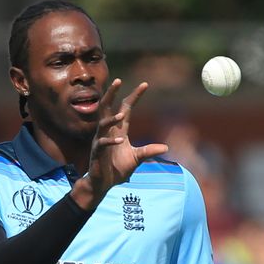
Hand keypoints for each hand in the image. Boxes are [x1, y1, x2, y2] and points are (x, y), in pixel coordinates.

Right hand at [81, 79, 167, 206]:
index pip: (126, 108)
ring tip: (121, 115)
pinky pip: (103, 143)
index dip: (134, 96)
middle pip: (107, 107)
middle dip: (112, 94)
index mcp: (119, 130)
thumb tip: (166, 148)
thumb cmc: (117, 169)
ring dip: (111, 118)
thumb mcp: (137, 158)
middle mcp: (108, 131)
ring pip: (103, 123)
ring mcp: (101, 140)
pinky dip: (111, 141)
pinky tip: (120, 141)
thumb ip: (149, 151)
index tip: (145, 84)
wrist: (104, 183)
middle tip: (118, 80)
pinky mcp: (97, 152)